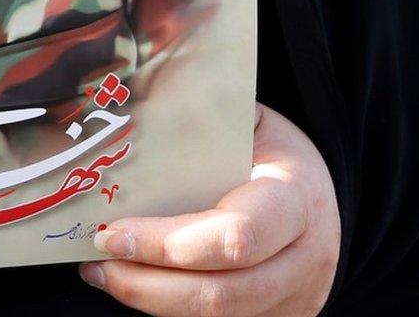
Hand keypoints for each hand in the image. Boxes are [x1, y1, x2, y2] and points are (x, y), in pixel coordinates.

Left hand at [80, 104, 338, 315]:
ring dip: (150, 301)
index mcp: (296, 199)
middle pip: (220, 293)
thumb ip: (199, 123)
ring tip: (105, 273)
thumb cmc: (271, 154)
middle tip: (98, 260)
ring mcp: (295, 298)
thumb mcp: (249, 125)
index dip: (166, 243)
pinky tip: (138, 284)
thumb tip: (126, 120)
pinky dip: (170, 309)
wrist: (319, 195)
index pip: (233, 235)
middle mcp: (304, 259)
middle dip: (147, 284)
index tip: (112, 232)